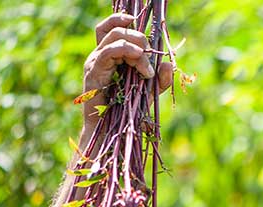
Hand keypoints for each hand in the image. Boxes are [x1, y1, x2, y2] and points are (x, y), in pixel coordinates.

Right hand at [81, 13, 173, 130]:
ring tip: (146, 69)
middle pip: (117, 30)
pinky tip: (139, 59)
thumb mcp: (148, 92)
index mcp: (110, 56)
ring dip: (136, 47)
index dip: (123, 19)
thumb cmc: (126, 112)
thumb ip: (160, 79)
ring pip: (115, 37)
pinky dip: (126, 50)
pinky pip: (109, 51)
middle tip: (150, 62)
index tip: (140, 21)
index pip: (112, 27)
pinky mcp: (93, 71)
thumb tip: (169, 64)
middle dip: (140, 39)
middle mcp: (100, 55)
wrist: (110, 130)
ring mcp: (95, 62)